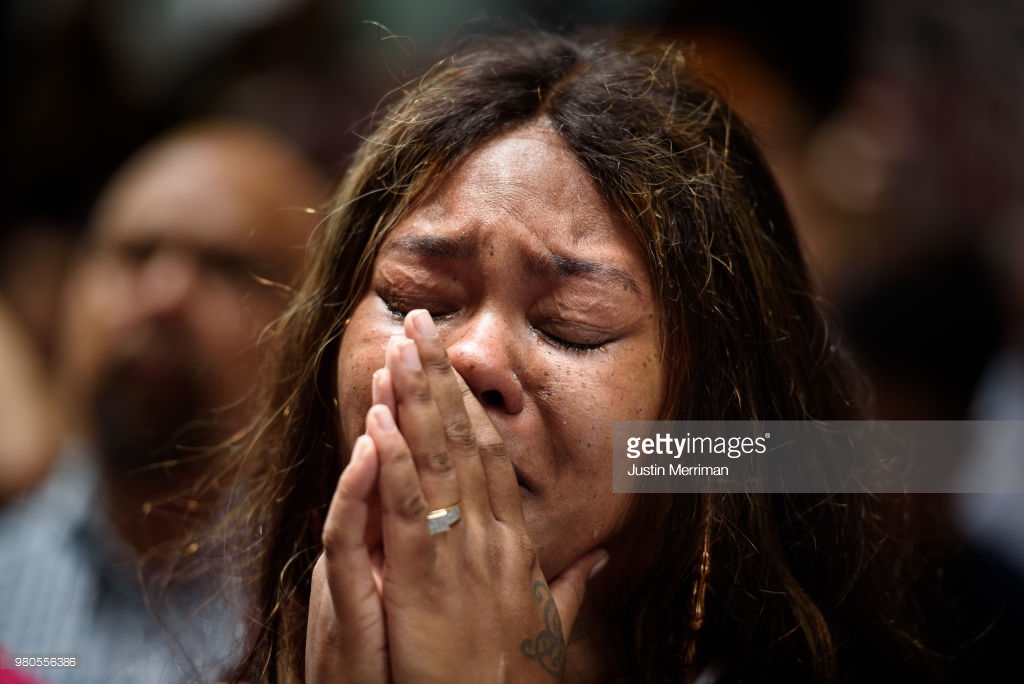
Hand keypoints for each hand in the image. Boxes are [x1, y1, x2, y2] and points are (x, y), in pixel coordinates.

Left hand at [308, 309, 607, 682]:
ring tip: (399, 346)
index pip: (492, 458)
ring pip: (436, 461)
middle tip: (421, 324)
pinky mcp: (424, 581)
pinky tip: (378, 417)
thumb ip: (570, 586)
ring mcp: (461, 555)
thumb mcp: (548, 629)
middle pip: (464, 442)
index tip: (450, 365)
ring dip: (415, 400)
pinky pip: (407, 508)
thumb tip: (601, 557)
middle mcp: (493, 538)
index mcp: (515, 545)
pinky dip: (394, 459)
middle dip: (440, 379)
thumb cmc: (512, 682)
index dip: (468, 406)